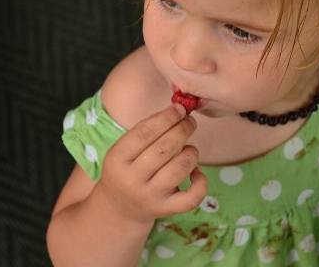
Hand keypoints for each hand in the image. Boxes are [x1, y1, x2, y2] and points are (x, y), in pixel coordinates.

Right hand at [94, 104, 207, 224]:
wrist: (119, 207)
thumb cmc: (126, 168)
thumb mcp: (124, 148)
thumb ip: (146, 129)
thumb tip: (178, 110)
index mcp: (117, 159)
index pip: (146, 133)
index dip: (167, 118)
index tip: (180, 109)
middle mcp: (132, 180)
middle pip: (165, 149)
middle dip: (182, 130)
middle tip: (190, 122)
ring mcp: (149, 197)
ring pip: (180, 169)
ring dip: (191, 152)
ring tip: (189, 147)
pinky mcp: (165, 210)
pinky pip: (191, 198)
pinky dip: (201, 182)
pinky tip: (197, 172)